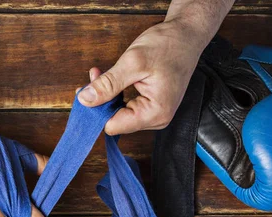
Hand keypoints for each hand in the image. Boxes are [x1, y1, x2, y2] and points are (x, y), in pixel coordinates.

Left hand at [77, 20, 206, 134]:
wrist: (187, 35)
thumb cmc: (168, 45)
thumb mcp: (133, 62)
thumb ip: (108, 84)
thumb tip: (84, 100)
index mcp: (155, 113)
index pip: (113, 126)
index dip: (96, 111)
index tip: (85, 91)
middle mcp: (156, 119)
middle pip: (114, 121)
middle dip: (100, 100)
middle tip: (93, 76)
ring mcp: (154, 114)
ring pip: (117, 113)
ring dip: (105, 95)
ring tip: (99, 74)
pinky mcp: (150, 107)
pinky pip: (125, 106)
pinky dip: (114, 93)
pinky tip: (109, 78)